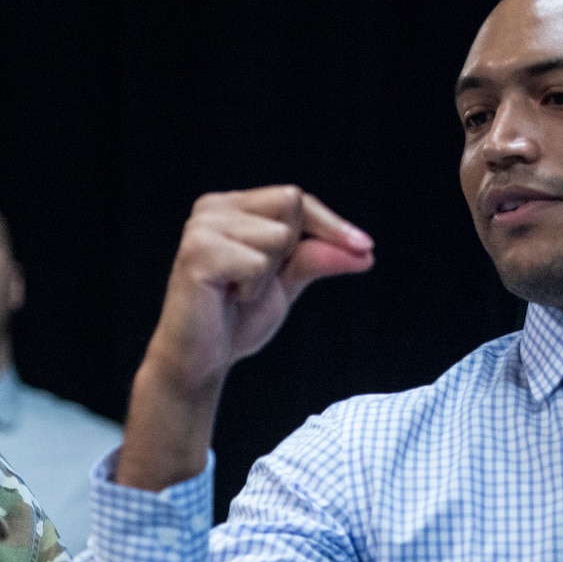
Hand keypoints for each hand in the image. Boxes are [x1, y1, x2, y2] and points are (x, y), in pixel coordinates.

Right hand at [117, 186, 372, 490]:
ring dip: (269, 275)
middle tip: (255, 283)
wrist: (199, 363)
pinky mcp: (197, 253)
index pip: (295, 198)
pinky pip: (257, 263)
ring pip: (278, 236)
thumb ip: (317, 259)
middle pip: (290, 205)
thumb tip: (364, 251)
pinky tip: (228, 299)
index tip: (365, 248)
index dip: (331, 224)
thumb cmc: (235, 321)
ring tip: (238, 293)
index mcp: (230, 207)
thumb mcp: (285, 284)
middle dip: (290, 250)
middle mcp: (212, 208)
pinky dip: (253, 289)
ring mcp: (201, 228)